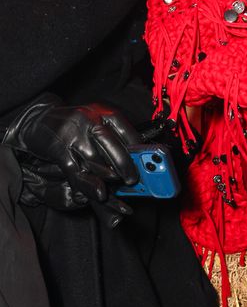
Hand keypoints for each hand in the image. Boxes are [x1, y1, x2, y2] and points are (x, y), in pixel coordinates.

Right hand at [4, 98, 139, 217]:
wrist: (38, 119)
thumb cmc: (74, 127)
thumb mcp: (97, 124)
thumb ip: (115, 140)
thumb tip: (137, 162)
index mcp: (105, 113)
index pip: (128, 133)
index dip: (140, 152)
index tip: (148, 165)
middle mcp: (90, 120)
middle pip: (112, 147)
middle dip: (125, 167)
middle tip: (132, 181)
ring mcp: (73, 134)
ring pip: (95, 161)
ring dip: (106, 178)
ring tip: (115, 189)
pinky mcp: (58, 148)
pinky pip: (76, 170)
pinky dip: (88, 185)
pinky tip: (98, 193)